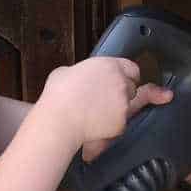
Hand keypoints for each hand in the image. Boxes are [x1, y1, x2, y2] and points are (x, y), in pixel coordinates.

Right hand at [37, 57, 173, 160]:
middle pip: (131, 87)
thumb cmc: (59, 95)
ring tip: (96, 113)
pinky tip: (95, 123)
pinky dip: (111, 124)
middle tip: (104, 99)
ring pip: (127, 106)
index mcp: (109, 66)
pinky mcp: (122, 122)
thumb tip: (78, 75)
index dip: (126, 75)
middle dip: (121, 92)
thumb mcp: (65, 71)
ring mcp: (124, 103)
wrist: (60, 120)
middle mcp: (121, 82)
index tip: (122, 80)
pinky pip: (120, 123)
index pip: (131, 68)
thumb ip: (80, 71)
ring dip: (116, 108)